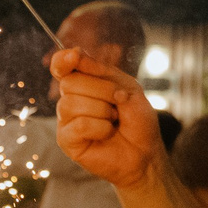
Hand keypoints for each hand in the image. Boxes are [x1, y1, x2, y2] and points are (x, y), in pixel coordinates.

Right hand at [53, 49, 164, 190]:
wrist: (146, 153)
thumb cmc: (137, 121)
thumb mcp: (127, 87)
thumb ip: (102, 71)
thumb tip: (75, 54)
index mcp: (83, 83)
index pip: (61, 66)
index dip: (63, 59)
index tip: (74, 57)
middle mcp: (70, 100)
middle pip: (69, 82)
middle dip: (101, 89)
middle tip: (119, 101)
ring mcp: (66, 121)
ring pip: (71, 103)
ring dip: (102, 110)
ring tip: (114, 119)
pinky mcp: (66, 141)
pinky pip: (78, 125)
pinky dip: (100, 127)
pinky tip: (108, 133)